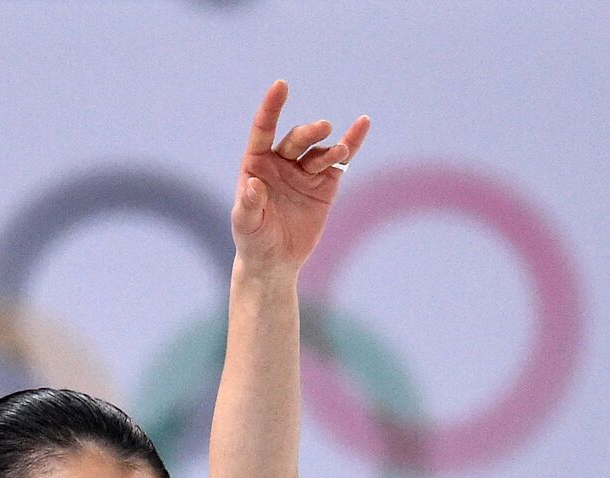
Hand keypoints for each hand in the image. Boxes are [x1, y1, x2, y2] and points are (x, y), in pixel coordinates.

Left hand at [230, 80, 370, 273]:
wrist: (275, 261)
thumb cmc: (253, 240)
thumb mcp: (246, 224)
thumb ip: (249, 204)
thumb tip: (252, 183)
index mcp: (256, 164)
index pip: (263, 130)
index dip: (271, 108)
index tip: (281, 86)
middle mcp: (280, 162)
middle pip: (296, 139)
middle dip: (309, 132)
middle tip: (322, 128)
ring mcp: (304, 171)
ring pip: (319, 151)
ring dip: (330, 147)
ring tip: (341, 149)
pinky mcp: (325, 183)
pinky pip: (340, 160)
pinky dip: (353, 142)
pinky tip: (363, 124)